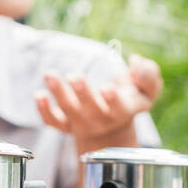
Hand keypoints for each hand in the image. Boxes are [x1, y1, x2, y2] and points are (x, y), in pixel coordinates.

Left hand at [35, 53, 162, 149]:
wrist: (113, 125)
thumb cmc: (132, 98)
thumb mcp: (148, 88)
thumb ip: (148, 75)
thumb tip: (135, 61)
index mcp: (123, 111)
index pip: (119, 109)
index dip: (113, 100)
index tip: (107, 88)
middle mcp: (101, 120)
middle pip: (90, 110)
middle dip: (82, 93)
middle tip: (75, 75)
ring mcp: (82, 124)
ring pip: (69, 112)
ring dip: (58, 93)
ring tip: (49, 74)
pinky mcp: (66, 125)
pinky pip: (53, 122)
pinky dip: (44, 111)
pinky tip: (39, 94)